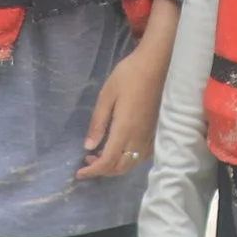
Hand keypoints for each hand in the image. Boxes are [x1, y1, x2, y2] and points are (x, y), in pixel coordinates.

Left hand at [77, 35, 166, 178]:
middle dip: (102, 170)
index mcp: (124, 130)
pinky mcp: (156, 131)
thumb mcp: (107, 95)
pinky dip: (129, 160)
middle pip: (120, 167)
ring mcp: (150, 136)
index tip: (79, 172)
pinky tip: (121, 149)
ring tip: (101, 154)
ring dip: (115, 166)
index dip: (92, 171)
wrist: (157, 64)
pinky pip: (142, 156)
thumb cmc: (129, 75)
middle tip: (87, 160)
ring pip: (132, 164)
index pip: (107, 162)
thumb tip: (89, 147)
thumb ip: (98, 122)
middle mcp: (139, 139)